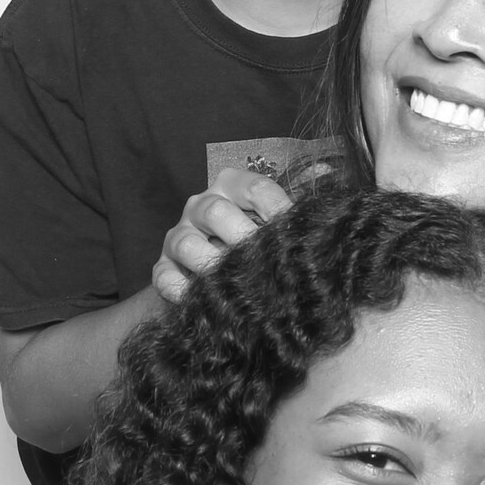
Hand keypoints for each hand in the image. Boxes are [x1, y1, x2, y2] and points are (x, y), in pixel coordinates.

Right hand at [148, 169, 291, 305]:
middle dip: (243, 238)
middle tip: (266, 262)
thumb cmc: (253, 242)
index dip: (278, 209)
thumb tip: (323, 183)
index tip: (297, 235)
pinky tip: (204, 300)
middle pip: (215, 211)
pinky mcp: (162, 267)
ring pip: (186, 243)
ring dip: (212, 265)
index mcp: (231, 186)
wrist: (217, 273)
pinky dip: (181, 290)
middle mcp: (200, 205)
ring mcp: (178, 236)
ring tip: (236, 284)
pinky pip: (164, 277)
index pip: (255, 187)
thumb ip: (292, 211)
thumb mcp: (273, 221)